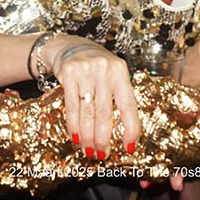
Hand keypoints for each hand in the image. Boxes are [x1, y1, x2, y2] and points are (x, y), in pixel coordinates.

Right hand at [45, 36, 139, 158]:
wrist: (70, 46)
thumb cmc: (96, 66)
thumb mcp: (113, 74)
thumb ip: (119, 96)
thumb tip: (126, 132)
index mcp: (120, 72)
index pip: (128, 106)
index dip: (131, 129)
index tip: (129, 147)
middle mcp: (104, 70)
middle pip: (105, 113)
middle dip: (103, 139)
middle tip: (102, 154)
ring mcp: (85, 71)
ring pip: (87, 113)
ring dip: (87, 136)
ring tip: (88, 150)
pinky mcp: (68, 74)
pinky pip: (72, 106)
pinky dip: (73, 125)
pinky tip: (75, 137)